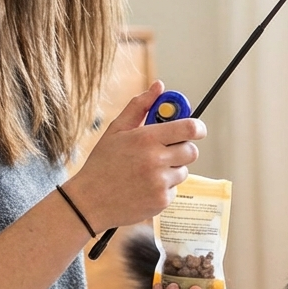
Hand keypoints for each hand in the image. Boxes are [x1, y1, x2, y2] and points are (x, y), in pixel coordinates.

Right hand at [62, 80, 206, 231]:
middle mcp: (156, 160)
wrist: (89, 202)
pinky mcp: (162, 201)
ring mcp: (160, 182)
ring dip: (171, 169)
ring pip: (183, 170)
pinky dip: (164, 187)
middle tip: (166, 150)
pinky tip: (143, 187)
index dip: (198, 128)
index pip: (189, 128)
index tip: (196, 129)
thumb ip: (139, 106)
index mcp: (146, 139)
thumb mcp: (116, 130)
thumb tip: (159, 86)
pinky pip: (174, 189)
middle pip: (192, 151)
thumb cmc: (102, 163)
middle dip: (183, 149)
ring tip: (146, 172)